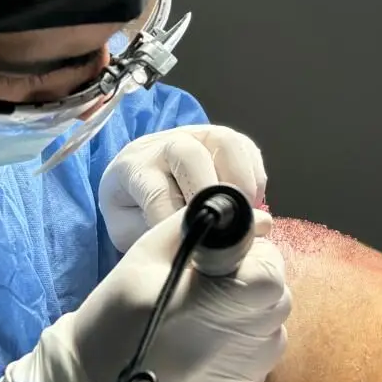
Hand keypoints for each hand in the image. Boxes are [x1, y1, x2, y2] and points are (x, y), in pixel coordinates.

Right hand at [0, 206, 290, 381]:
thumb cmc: (116, 314)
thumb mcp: (147, 255)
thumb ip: (206, 227)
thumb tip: (262, 221)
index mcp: (206, 307)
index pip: (270, 276)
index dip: (258, 262)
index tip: (234, 264)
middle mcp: (228, 355)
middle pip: (276, 307)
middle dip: (255, 291)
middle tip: (218, 293)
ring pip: (270, 342)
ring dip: (250, 327)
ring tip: (207, 328)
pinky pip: (253, 379)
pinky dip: (237, 364)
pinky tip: (202, 361)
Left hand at [100, 125, 266, 251]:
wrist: (135, 177)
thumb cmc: (133, 207)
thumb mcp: (127, 228)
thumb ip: (156, 235)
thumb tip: (197, 242)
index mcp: (135, 166)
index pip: (157, 191)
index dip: (176, 221)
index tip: (189, 246)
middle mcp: (167, 143)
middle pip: (191, 156)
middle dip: (210, 193)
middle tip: (222, 228)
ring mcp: (197, 135)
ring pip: (224, 142)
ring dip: (240, 180)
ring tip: (246, 214)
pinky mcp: (223, 138)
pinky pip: (245, 148)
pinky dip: (254, 176)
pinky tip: (253, 203)